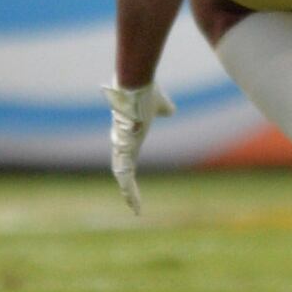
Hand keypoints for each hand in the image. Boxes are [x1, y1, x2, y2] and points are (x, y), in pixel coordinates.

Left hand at [106, 83, 170, 211]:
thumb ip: (164, 108)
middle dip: (125, 184)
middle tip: (129, 199)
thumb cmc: (145, 91)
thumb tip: (170, 110)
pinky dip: (129, 192)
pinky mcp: (125, 150)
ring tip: (134, 208)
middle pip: (121, 166)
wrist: (135, 83)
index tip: (129, 177)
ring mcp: (122, 146)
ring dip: (128, 192)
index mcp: (129, 133)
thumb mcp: (160, 104)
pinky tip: (133, 205)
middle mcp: (122, 141)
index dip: (127, 165)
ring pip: (122, 174)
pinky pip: (125, 176)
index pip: (125, 153)